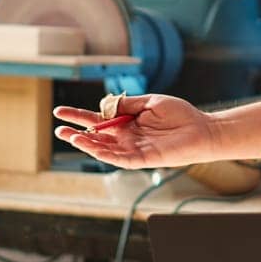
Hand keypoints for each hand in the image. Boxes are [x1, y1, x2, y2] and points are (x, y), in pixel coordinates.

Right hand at [54, 93, 219, 169]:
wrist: (202, 128)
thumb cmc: (180, 114)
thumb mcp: (150, 102)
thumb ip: (128, 104)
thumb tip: (104, 103)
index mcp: (127, 122)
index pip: (97, 119)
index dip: (78, 116)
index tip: (59, 112)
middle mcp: (127, 137)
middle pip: (96, 136)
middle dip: (76, 133)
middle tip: (58, 130)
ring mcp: (134, 149)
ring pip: (105, 149)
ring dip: (87, 144)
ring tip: (70, 137)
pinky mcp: (144, 159)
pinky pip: (121, 159)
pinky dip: (106, 154)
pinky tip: (93, 148)